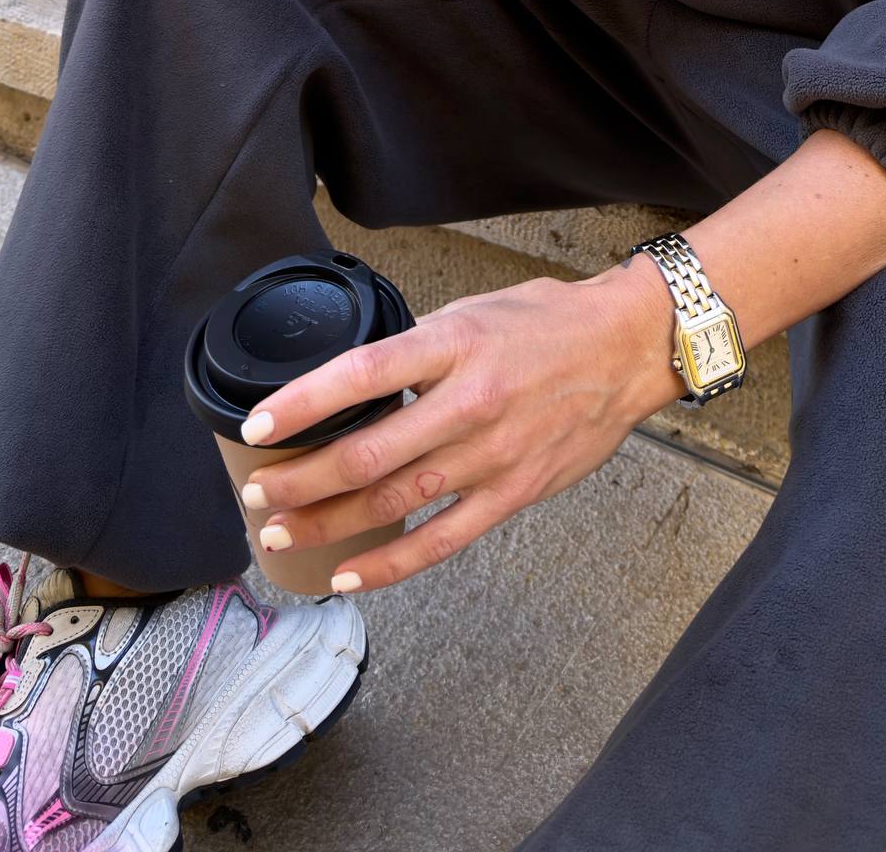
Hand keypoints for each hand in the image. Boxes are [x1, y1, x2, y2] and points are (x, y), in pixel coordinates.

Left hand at [237, 262, 680, 592]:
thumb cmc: (549, 323)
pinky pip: (441, 541)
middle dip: (300, 479)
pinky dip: (388, 564)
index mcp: (455, 344)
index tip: (258, 424)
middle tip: (258, 492)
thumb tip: (356, 379)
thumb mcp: (474, 310)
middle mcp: (470, 401)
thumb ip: (418, 346)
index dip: (303, 403)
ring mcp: (492, 455)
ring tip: (280, 533)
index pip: (362, 373)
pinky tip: (346, 574)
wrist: (627, 348)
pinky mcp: (512, 494)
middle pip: (367, 454)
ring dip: (328, 523)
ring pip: (393, 503)